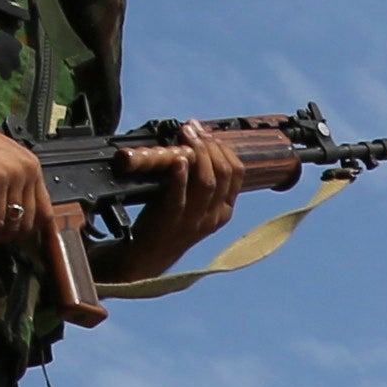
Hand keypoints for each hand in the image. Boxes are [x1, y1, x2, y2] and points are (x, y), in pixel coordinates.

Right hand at [0, 93, 55, 258]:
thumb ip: (5, 184)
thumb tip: (7, 219)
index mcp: (30, 165)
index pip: (44, 212)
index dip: (26, 231)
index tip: (7, 239)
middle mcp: (28, 168)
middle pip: (30, 223)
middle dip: (8, 238)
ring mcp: (12, 173)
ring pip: (12, 226)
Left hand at [150, 117, 258, 246]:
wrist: (148, 258)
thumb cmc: (168, 225)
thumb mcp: (195, 208)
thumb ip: (200, 184)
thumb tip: (196, 144)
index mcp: (223, 211)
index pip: (237, 174)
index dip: (224, 149)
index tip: (208, 133)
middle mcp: (214, 216)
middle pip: (224, 173)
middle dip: (210, 145)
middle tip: (194, 128)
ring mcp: (194, 219)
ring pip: (207, 182)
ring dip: (198, 153)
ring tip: (186, 135)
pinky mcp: (172, 220)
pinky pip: (180, 195)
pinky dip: (180, 175)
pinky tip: (178, 160)